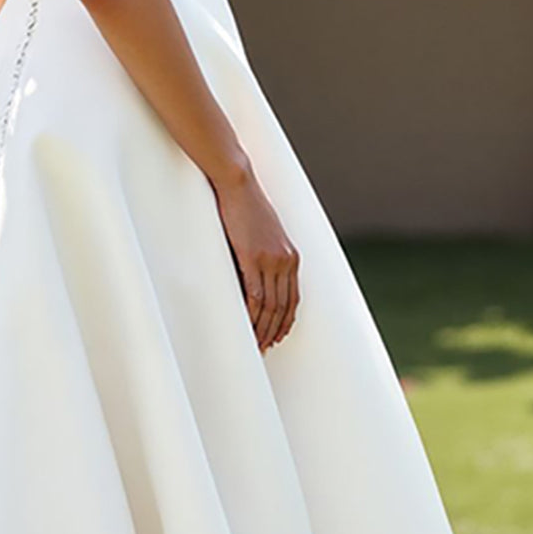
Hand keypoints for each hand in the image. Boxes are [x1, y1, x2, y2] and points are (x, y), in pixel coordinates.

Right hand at [212, 167, 300, 352]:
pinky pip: (255, 296)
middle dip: (275, 331)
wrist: (238, 185)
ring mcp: (271, 260)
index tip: (278, 336)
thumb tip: (256, 279)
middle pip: (283, 307)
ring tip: (256, 344)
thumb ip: (266, 257)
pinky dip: (252, 315)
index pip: (294, 299)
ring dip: (263, 328)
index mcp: (292, 256)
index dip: (286, 321)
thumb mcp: (263, 235)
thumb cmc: (247, 208)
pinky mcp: (253, 258)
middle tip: (265, 348)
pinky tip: (247, 326)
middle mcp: (286, 261)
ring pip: (270, 306)